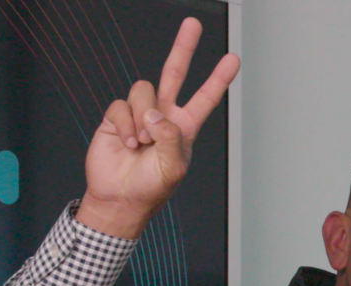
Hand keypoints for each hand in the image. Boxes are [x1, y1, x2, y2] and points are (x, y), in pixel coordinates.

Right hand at [77, 18, 240, 238]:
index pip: (205, 97)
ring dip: (142, 118)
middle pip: (174, 73)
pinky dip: (124, 125)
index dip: (218, 79)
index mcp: (184, 127)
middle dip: (183, 48)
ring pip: (143, 90)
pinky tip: (128, 143)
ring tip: (142, 143)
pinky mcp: (117, 117)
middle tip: (193, 24)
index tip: (233, 59)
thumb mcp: (173, 167)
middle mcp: (163, 115)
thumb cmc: (152, 187)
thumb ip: (170, 137)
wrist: (120, 197)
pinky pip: (120, 106)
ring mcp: (140, 114)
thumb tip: (155, 112)